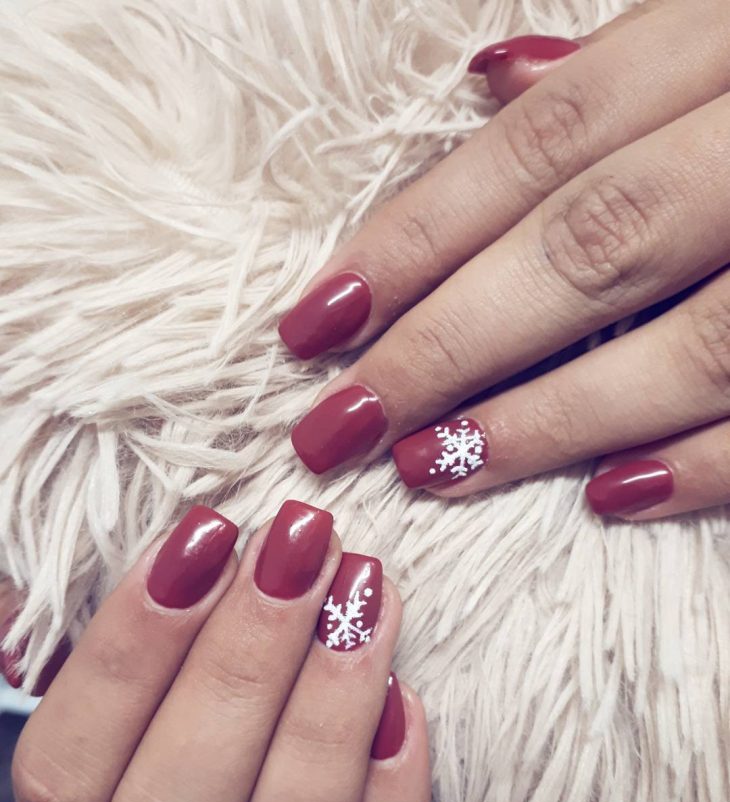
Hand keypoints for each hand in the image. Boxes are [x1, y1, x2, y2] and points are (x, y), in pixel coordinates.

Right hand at [10, 503, 436, 801]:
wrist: (299, 749)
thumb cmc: (211, 686)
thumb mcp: (141, 665)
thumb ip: (103, 642)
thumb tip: (39, 593)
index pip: (65, 775)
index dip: (128, 650)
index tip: (208, 534)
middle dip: (240, 664)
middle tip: (301, 544)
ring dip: (322, 718)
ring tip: (365, 590)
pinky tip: (402, 699)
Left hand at [279, 0, 729, 520]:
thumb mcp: (727, 25)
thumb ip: (621, 68)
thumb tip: (492, 79)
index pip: (534, 150)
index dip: (414, 239)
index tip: (315, 324)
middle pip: (584, 245)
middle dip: (446, 342)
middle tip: (340, 422)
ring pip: (687, 339)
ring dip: (547, 418)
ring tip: (433, 467)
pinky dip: (705, 463)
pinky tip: (606, 502)